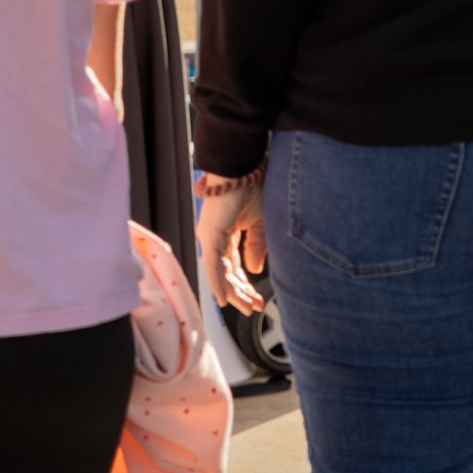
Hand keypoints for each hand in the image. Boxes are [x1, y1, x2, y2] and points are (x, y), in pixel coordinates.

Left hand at [196, 180, 267, 313]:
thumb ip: (258, 246)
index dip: (247, 283)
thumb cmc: (254, 184)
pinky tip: (225, 298)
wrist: (245, 163)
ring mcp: (211, 235)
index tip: (258, 299)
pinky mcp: (210, 233)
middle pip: (227, 273)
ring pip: (220, 273)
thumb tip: (255, 270)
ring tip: (245, 308)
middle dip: (241, 292)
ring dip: (233, 292)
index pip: (235, 264)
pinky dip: (218, 283)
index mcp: (228, 231)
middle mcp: (216, 236)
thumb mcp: (262, 221)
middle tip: (252, 309)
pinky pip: (214, 264)